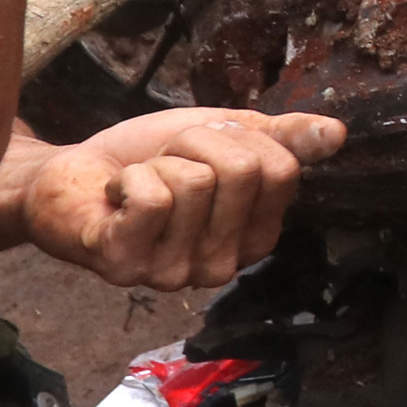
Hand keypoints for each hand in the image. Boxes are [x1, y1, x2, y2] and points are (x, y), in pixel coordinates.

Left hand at [24, 107, 338, 291]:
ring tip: (138, 182)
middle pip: (241, 171)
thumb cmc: (146, 159)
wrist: (68, 177)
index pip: (281, 170)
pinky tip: (115, 198)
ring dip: (158, 161)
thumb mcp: (220, 138)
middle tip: (164, 162)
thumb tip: (337, 134)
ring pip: (194, 181)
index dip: (236, 138)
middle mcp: (222, 267)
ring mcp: (174, 273)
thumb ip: (279, 139)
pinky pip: (152, 197)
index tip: (201, 150)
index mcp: (255, 238)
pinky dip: (128, 177)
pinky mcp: (126, 265)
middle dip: (195, 143)